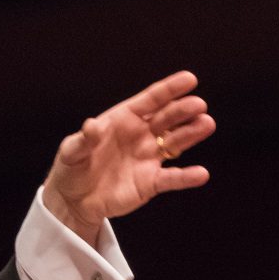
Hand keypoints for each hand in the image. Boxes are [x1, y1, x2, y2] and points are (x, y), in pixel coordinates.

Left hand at [40, 71, 216, 245]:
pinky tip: (201, 174)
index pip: (151, 100)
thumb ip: (84, 139)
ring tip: (206, 124)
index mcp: (124, 119)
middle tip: (199, 105)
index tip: (189, 79)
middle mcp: (141, 135)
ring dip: (191, 134)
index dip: (170, 89)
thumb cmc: (73, 168)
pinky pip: (172, 179)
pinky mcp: (151, 183)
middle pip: (167, 118)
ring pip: (175, 142)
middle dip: (183, 110)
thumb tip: (92, 126)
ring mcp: (148, 158)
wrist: (74, 200)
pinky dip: (187, 177)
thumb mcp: (72, 151)